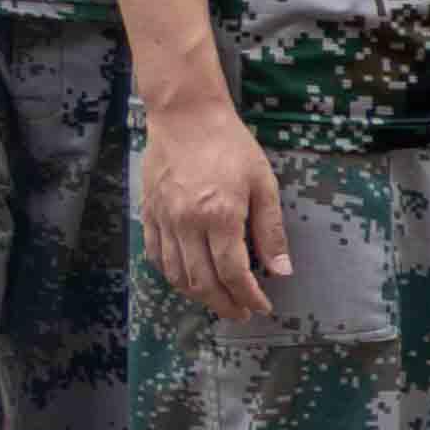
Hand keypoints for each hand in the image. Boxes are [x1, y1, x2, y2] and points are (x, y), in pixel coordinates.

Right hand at [142, 100, 289, 322]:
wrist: (186, 116)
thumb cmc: (231, 146)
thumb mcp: (264, 184)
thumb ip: (270, 231)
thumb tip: (281, 271)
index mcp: (220, 216)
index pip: (233, 272)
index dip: (248, 296)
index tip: (262, 307)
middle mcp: (187, 222)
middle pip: (202, 280)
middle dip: (224, 304)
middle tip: (241, 313)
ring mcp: (163, 219)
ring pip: (176, 274)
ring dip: (198, 295)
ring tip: (219, 301)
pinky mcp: (148, 213)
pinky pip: (155, 255)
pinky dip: (172, 275)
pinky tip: (188, 280)